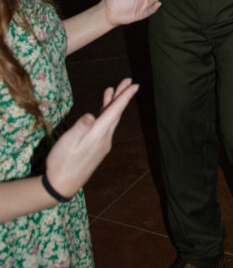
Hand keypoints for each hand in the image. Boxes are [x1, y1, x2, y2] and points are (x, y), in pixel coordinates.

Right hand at [44, 79, 138, 199]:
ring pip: (111, 120)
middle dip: (122, 96)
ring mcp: (102, 145)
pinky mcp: (97, 150)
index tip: (135, 85)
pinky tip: (101, 113)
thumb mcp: (68, 142)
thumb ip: (80, 127)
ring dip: (112, 105)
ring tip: (112, 90)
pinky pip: (106, 128)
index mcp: (98, 134)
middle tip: (128, 81)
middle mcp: (104, 139)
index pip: (115, 111)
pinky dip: (106, 116)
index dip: (125, 97)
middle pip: (116, 113)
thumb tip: (92, 115)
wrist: (61, 187)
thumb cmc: (62, 163)